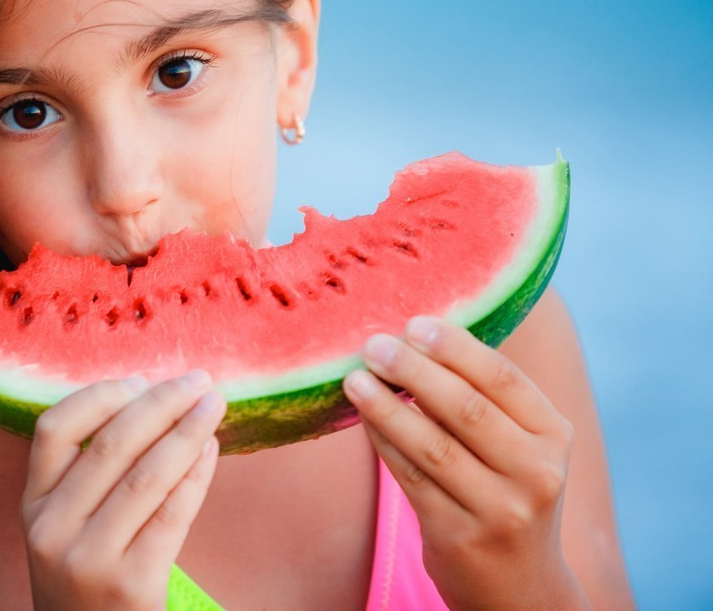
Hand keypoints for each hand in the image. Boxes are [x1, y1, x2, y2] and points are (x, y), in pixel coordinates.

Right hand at [21, 371, 224, 610]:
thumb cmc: (87, 577)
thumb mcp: (64, 528)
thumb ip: (87, 476)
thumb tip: (150, 400)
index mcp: (33, 505)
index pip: (54, 429)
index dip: (101, 396)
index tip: (141, 379)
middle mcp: (51, 529)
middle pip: (109, 445)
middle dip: (160, 403)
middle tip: (197, 380)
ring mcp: (88, 559)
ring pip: (146, 475)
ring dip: (186, 431)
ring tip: (213, 406)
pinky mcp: (131, 584)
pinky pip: (171, 514)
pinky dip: (196, 474)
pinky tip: (211, 450)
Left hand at [343, 317, 588, 610]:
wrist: (521, 588)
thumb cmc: (507, 493)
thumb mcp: (520, 446)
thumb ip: (484, 398)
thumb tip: (416, 337)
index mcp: (553, 436)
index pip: (503, 379)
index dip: (456, 347)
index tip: (415, 323)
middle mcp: (535, 473)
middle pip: (466, 409)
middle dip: (414, 371)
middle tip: (374, 344)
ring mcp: (499, 509)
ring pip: (432, 444)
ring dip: (387, 406)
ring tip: (354, 378)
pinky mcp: (458, 535)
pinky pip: (410, 477)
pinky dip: (382, 442)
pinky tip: (362, 416)